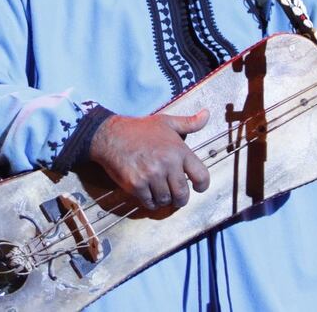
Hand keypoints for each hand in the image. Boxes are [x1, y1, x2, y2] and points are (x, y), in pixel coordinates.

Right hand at [87, 109, 210, 209]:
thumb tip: (207, 115)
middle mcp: (167, 164)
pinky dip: (150, 202)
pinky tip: (148, 193)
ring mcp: (151, 175)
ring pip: (166, 200)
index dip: (202, 185)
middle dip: (181, 198)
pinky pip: (150, 202)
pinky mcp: (136, 185)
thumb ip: (189, 122)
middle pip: (183, 194)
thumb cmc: (138, 129)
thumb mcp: (166, 122)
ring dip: (164, 199)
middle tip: (176, 196)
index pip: (201, 175)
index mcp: (178, 150)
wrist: (110, 135)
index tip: (198, 187)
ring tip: (160, 192)